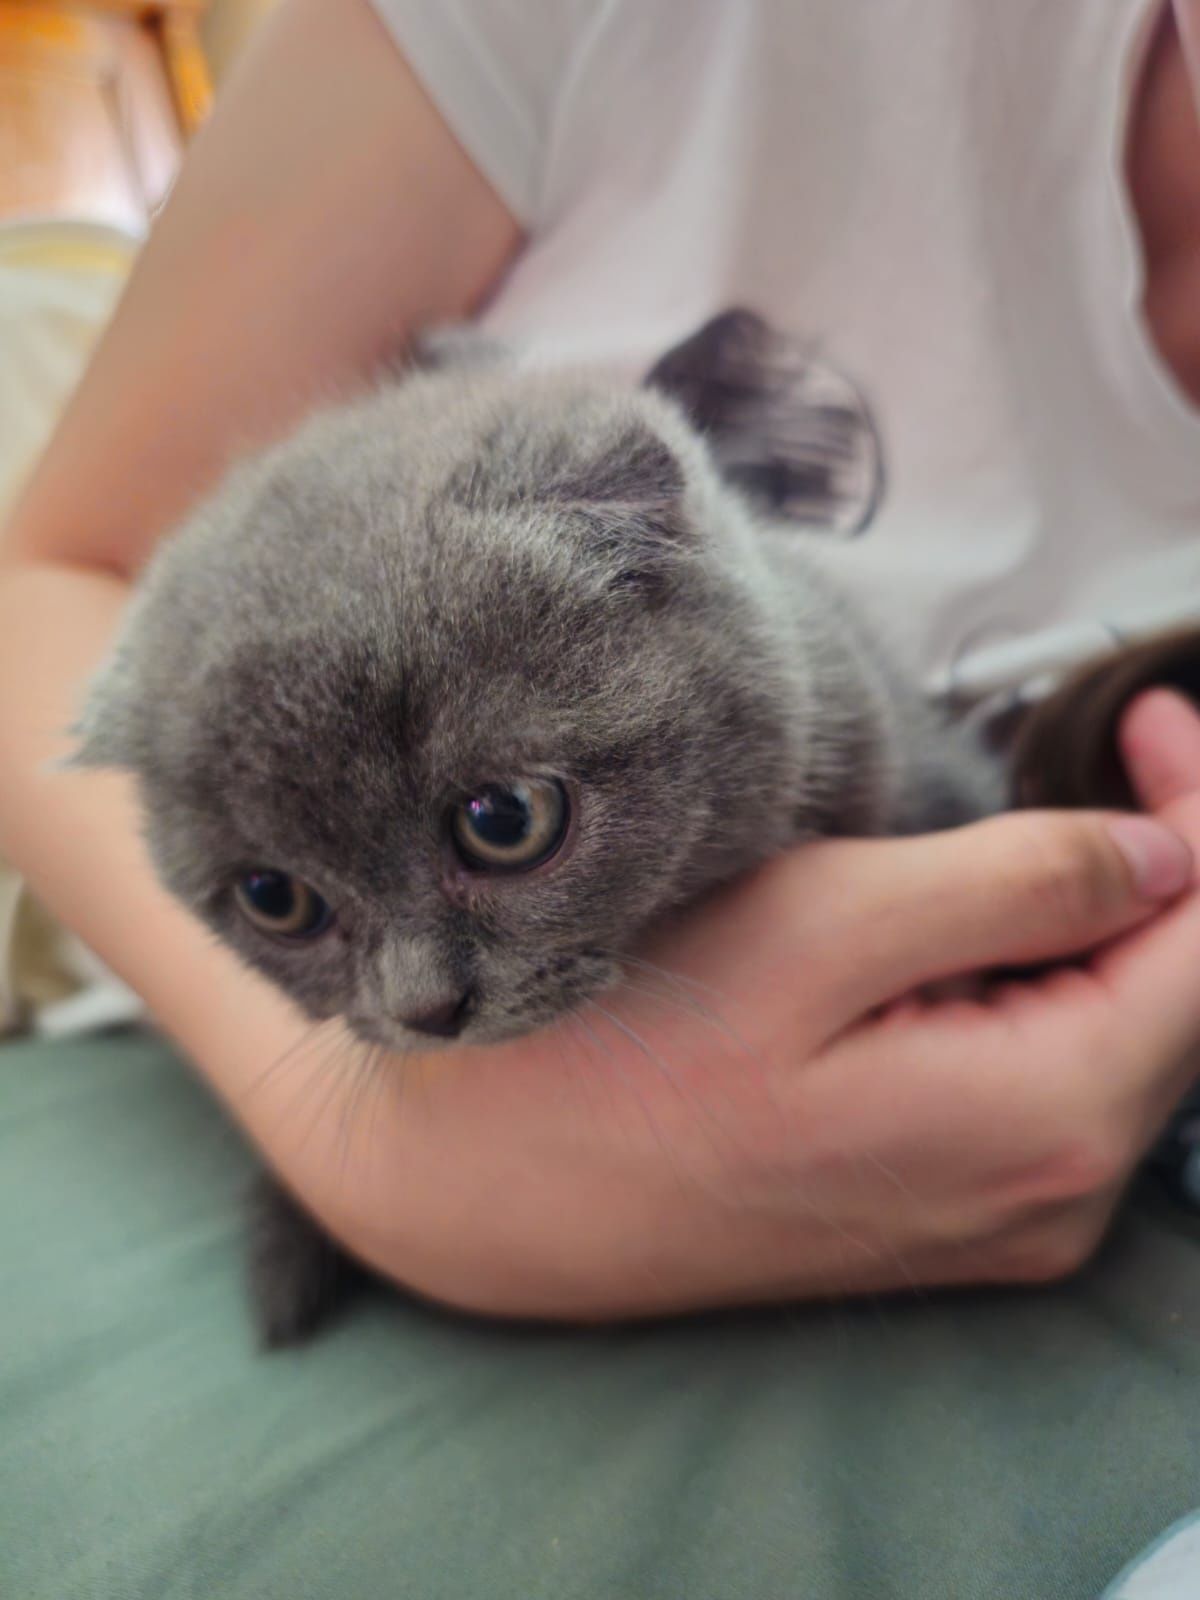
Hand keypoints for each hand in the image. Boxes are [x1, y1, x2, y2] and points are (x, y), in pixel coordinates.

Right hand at [322, 692, 1199, 1318]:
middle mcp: (1049, 1202)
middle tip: (1116, 745)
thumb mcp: (819, 927)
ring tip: (1036, 829)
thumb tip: (1165, 859)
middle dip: (1166, 865)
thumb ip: (1017, 888)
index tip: (1148, 719)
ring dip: (1108, 926)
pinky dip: (1051, 990)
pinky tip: (984, 939)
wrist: (488, 1191)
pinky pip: (1055, 1090)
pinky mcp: (945, 1221)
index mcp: (1045, 1121)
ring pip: (1119, 1044)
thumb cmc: (624, 1049)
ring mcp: (999, 1224)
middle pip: (1176, 1004)